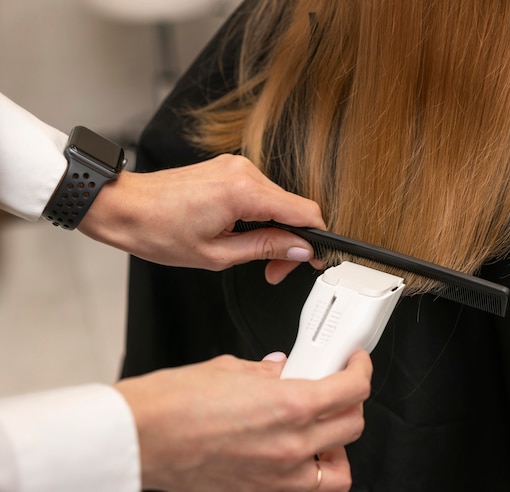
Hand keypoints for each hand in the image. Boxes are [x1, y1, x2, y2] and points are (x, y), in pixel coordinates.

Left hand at [79, 154, 325, 282]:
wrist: (124, 207)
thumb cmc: (158, 230)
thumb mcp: (218, 254)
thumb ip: (266, 249)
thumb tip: (300, 249)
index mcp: (244, 191)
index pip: (305, 211)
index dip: (316, 238)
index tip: (314, 259)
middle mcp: (245, 172)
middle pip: (293, 207)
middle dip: (290, 242)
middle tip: (274, 270)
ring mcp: (236, 167)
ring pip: (277, 202)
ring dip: (274, 230)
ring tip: (253, 256)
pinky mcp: (228, 169)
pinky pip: (259, 194)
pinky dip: (259, 216)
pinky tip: (243, 234)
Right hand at [114, 351, 371, 491]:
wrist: (140, 436)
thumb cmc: (174, 402)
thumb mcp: (230, 369)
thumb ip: (267, 371)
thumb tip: (283, 369)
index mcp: (289, 406)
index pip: (352, 389)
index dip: (361, 370)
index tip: (355, 363)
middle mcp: (290, 446)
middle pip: (353, 425)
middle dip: (352, 401)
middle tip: (337, 387)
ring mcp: (278, 477)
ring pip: (339, 470)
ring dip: (338, 446)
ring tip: (322, 428)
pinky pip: (307, 489)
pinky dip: (313, 473)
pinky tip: (296, 453)